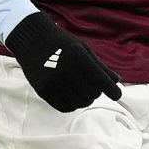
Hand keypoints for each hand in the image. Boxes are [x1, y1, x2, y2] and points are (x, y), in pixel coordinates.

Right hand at [6, 12, 121, 111]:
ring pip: (79, 103)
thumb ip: (100, 66)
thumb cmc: (62, 44)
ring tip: (82, 90)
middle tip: (92, 85)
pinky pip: (65, 107)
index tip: (117, 94)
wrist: (32, 40)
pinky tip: (72, 95)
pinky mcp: (43, 91)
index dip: (112, 90)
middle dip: (96, 92)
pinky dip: (73, 104)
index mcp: (78, 57)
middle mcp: (65, 70)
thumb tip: (116, 81)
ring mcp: (52, 82)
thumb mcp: (83, 49)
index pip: (101, 81)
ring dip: (85, 99)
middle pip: (92, 94)